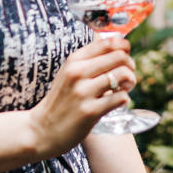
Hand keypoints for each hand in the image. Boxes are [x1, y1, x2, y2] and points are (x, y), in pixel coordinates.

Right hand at [29, 36, 135, 155]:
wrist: (42, 130)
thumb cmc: (62, 100)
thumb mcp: (70, 73)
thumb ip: (90, 60)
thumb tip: (120, 44)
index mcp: (74, 60)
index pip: (109, 42)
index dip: (124, 48)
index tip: (124, 58)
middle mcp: (78, 72)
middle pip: (120, 56)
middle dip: (130, 66)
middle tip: (127, 77)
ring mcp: (83, 92)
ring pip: (123, 74)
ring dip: (130, 82)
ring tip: (124, 89)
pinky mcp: (90, 111)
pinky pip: (121, 97)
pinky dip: (125, 99)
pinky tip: (117, 102)